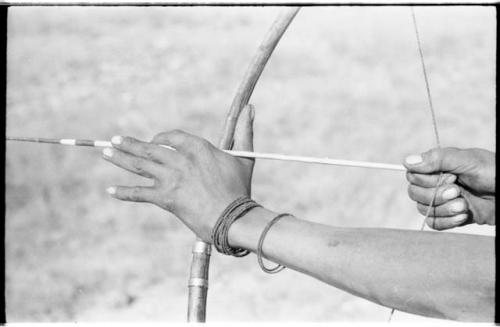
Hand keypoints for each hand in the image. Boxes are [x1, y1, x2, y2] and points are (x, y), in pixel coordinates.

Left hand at [102, 104, 255, 241]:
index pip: (171, 137)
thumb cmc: (240, 188)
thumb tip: (249, 107)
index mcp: (197, 147)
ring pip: (140, 166)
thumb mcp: (244, 157)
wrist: (233, 217)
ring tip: (105, 152)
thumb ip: (243, 132)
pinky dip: (124, 192)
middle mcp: (180, 159)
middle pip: (150, 149)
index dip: (161, 138)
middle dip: (130, 144)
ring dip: (121, 159)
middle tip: (114, 141)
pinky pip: (139, 193)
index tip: (155, 141)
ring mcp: (171, 178)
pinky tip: (110, 190)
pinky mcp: (165, 198)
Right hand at [403, 147, 494, 229]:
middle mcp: (437, 183)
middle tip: (457, 191)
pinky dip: (446, 221)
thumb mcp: (467, 161)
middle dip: (435, 196)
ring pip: (423, 209)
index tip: (451, 176)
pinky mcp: (451, 216)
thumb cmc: (495, 173)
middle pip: (414, 193)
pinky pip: (434, 223)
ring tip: (463, 205)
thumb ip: (438, 159)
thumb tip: (407, 161)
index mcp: (439, 166)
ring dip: (443, 209)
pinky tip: (463, 216)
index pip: (413, 175)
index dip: (427, 180)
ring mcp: (443, 200)